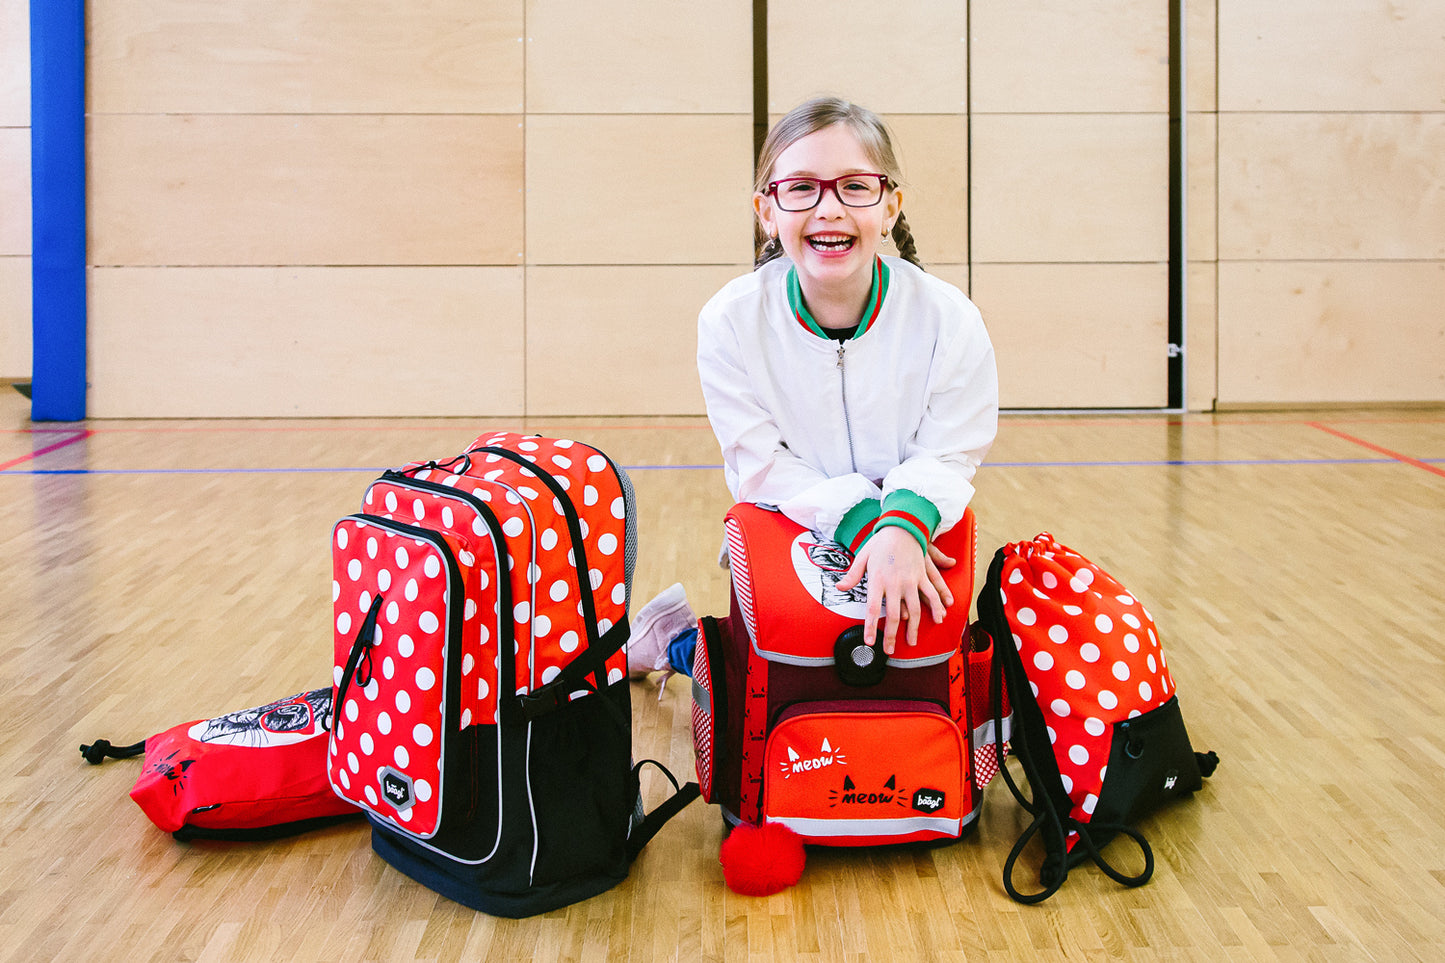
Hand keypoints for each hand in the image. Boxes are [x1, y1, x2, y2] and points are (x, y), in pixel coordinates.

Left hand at [836, 527, 955, 655]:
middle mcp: (895, 582)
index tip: (869, 642)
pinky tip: (938, 619)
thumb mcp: (862, 556)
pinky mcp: (922, 576)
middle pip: (894, 615)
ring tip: (912, 643)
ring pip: (915, 610)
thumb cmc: (879, 542)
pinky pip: (931, 595)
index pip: (872, 609)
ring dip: (914, 629)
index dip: (871, 627)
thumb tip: (839, 588)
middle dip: (891, 636)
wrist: (901, 524)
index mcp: (877, 579)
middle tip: (889, 651)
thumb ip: (852, 575)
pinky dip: (936, 608)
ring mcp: (911, 580)